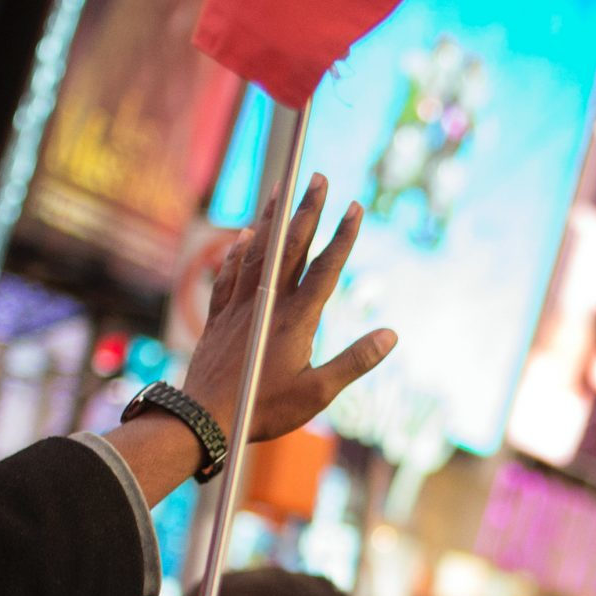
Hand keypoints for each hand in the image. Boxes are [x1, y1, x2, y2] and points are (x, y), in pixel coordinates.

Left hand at [182, 176, 395, 441]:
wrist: (204, 418)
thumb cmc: (262, 409)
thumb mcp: (317, 393)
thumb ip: (355, 361)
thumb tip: (391, 335)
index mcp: (296, 319)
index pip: (325, 268)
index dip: (342, 236)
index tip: (355, 206)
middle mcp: (267, 304)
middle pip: (291, 247)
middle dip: (307, 210)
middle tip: (318, 177)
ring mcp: (240, 307)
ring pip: (257, 252)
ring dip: (271, 220)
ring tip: (281, 192)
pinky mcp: (217, 318)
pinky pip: (228, 275)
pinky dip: (237, 253)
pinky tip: (242, 237)